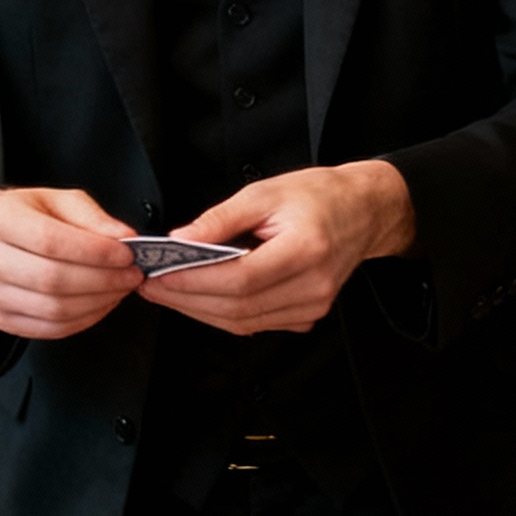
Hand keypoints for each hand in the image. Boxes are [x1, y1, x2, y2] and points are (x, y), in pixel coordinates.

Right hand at [0, 187, 139, 339]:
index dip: (94, 252)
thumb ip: (93, 218)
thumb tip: (123, 237)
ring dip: (97, 302)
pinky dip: (83, 320)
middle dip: (102, 280)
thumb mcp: (60, 200)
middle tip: (131, 273)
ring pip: (53, 309)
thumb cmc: (27, 215)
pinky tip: (99, 303)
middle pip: (52, 280)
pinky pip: (49, 329)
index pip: (50, 241)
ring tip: (119, 287)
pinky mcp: (1, 318)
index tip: (125, 254)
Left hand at [138, 162, 414, 335]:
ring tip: (167, 292)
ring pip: (244, 322)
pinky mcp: (308, 315)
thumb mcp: (265, 192)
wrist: (364, 211)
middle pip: (238, 307)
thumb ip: (220, 218)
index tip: (158, 275)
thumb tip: (179, 240)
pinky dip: (224, 314)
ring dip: (200, 311)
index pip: (240, 279)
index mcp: (306, 249)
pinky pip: (257, 324)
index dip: (194, 281)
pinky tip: (200, 299)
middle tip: (151, 285)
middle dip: (187, 299)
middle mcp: (314, 285)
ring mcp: (314, 306)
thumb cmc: (318, 196)